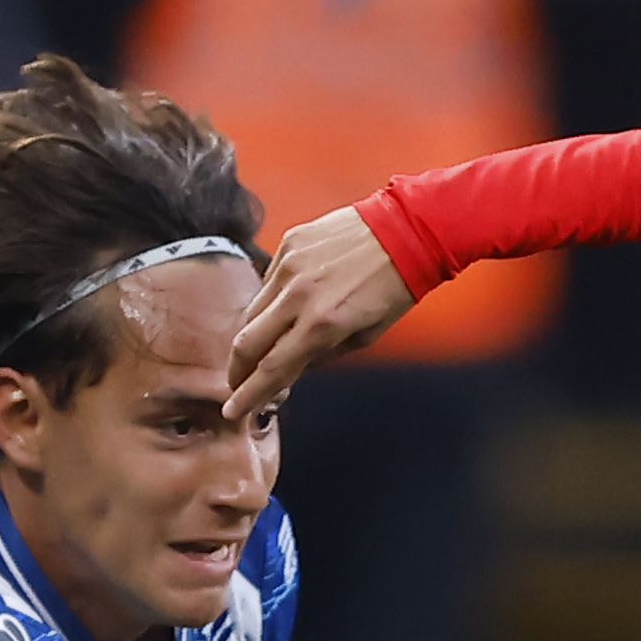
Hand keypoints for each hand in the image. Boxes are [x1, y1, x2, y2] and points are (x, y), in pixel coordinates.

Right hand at [225, 207, 415, 422]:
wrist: (407, 229)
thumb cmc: (394, 287)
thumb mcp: (366, 335)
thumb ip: (323, 355)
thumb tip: (291, 369)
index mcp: (322, 325)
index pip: (272, 370)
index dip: (249, 395)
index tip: (233, 410)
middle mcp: (299, 295)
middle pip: (247, 343)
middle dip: (237, 370)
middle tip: (238, 383)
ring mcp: (290, 266)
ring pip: (252, 311)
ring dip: (252, 336)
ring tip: (261, 348)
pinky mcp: (289, 243)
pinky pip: (267, 281)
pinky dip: (270, 301)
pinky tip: (285, 306)